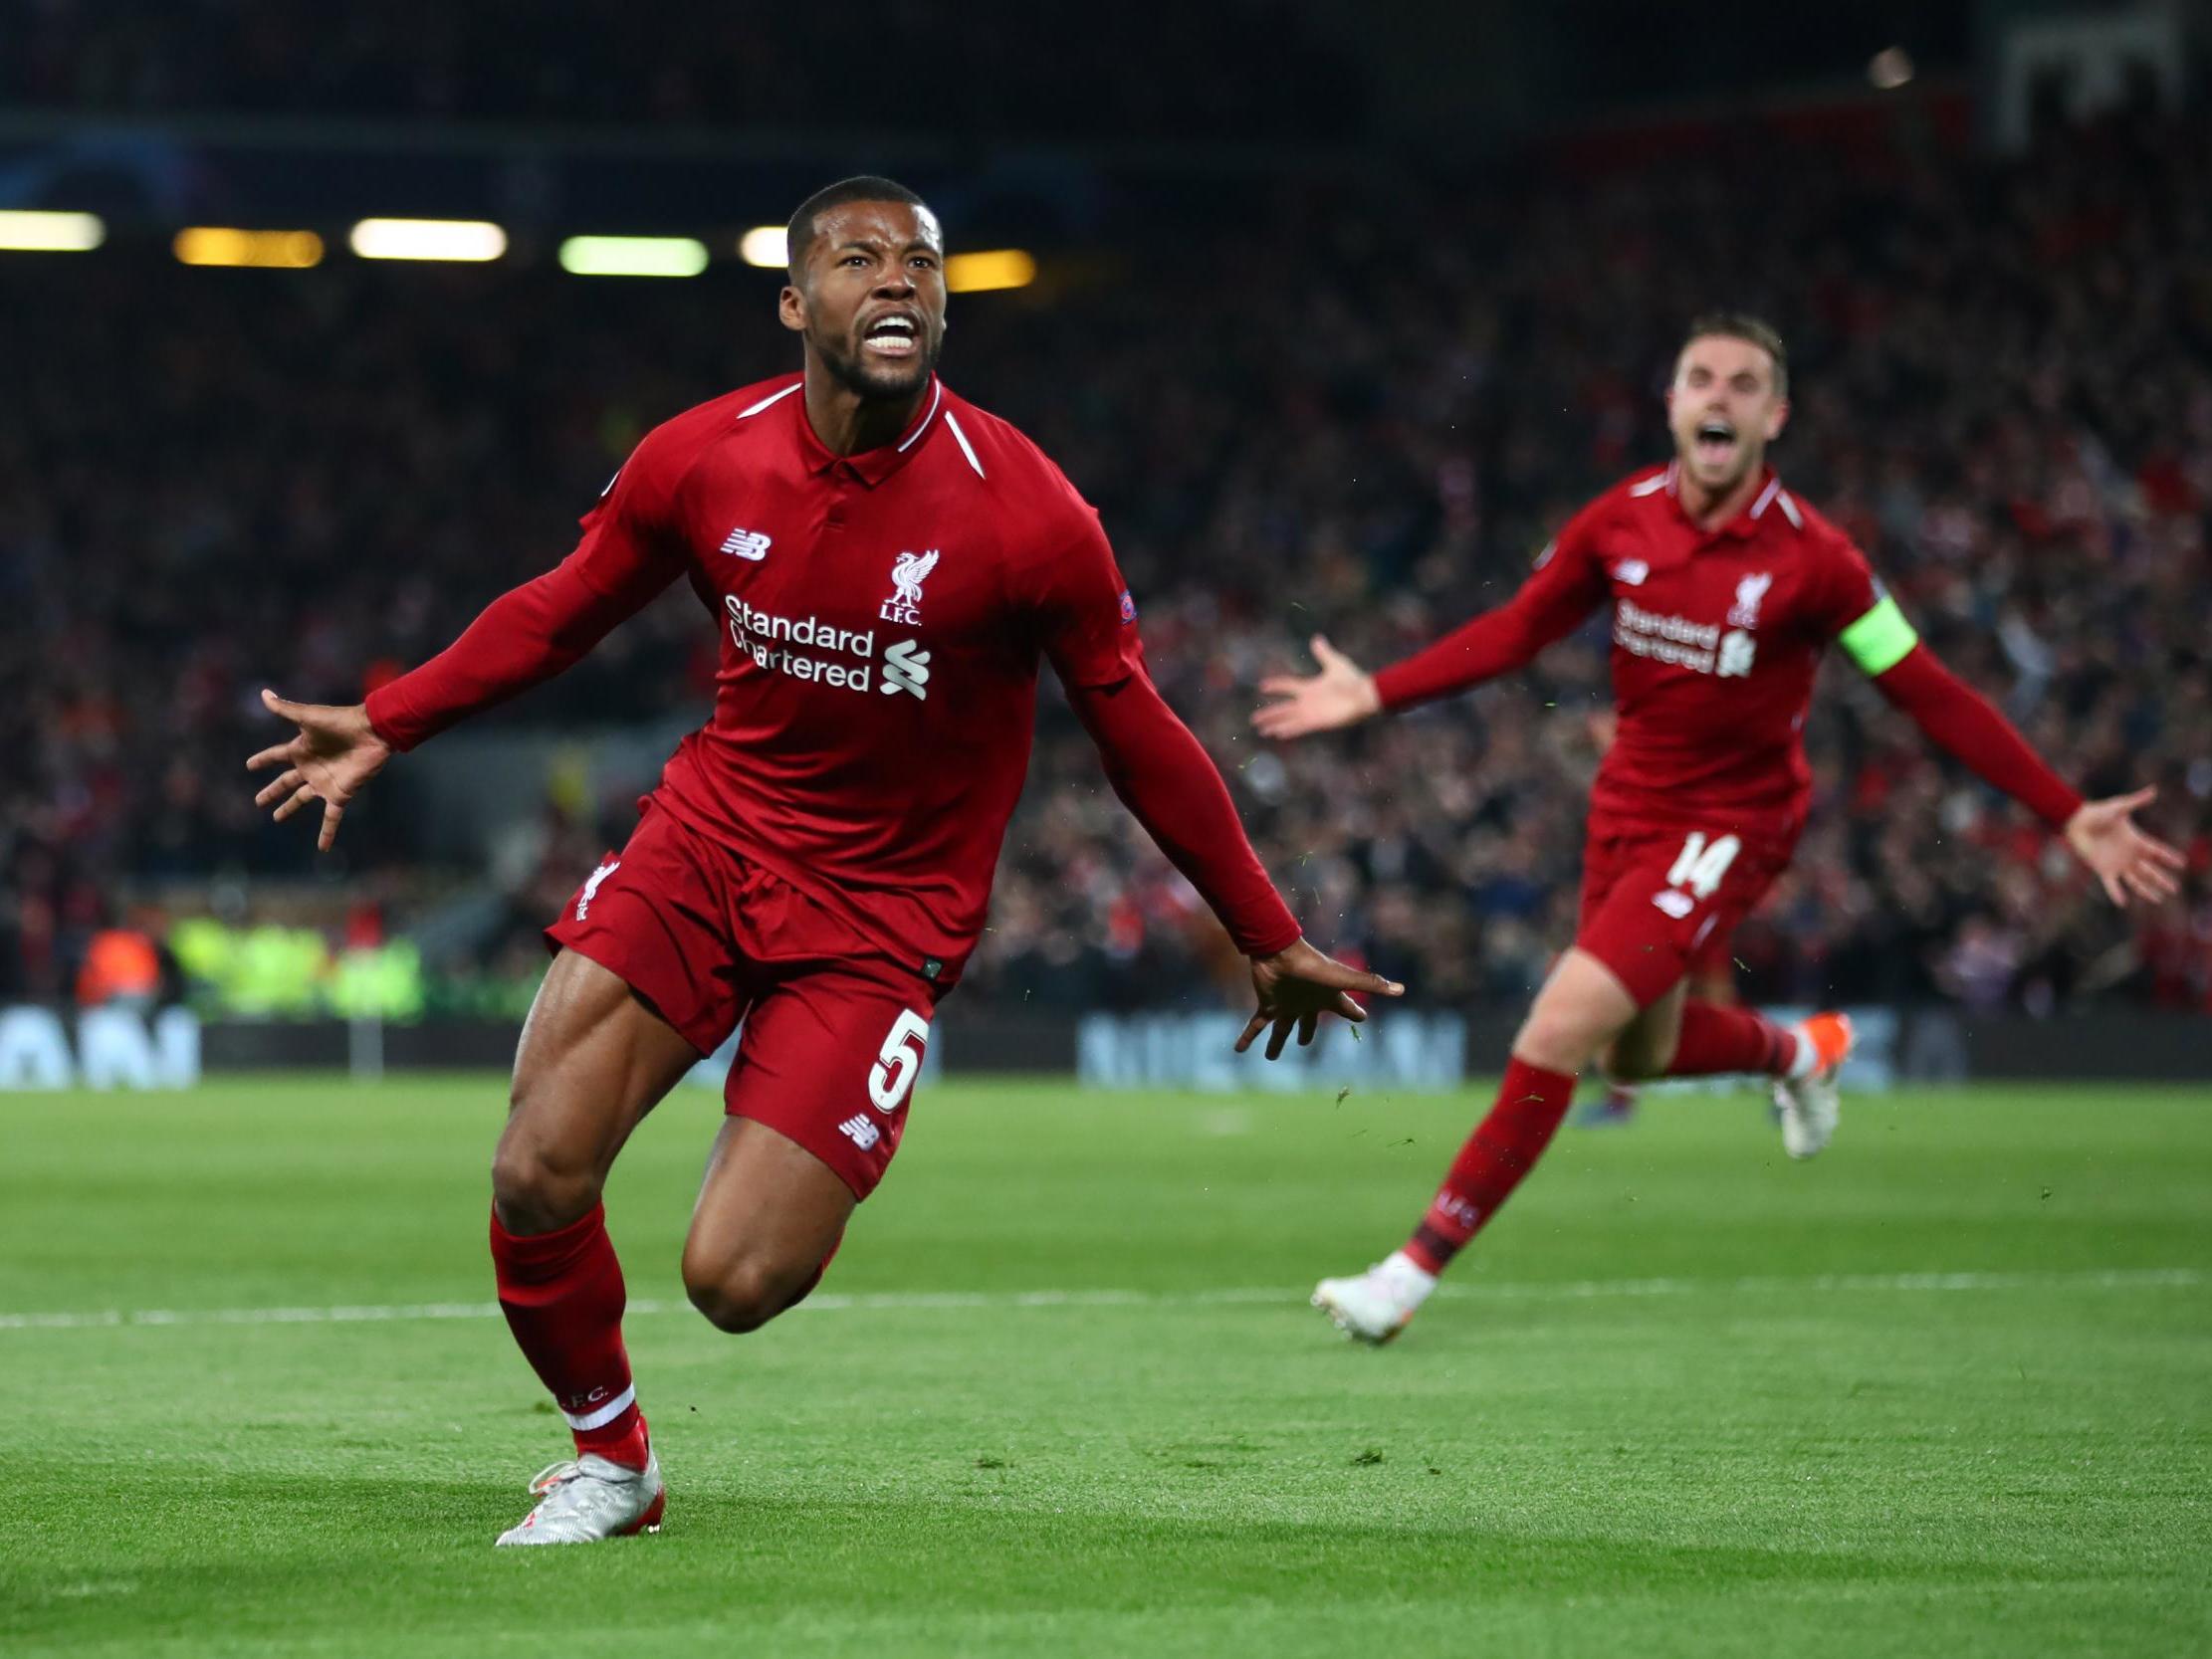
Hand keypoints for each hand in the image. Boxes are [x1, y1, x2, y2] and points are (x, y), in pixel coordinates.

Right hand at [246, 689, 391, 851]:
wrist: (372, 732)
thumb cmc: (340, 722)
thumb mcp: (309, 716)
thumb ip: (285, 709)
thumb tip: (263, 693)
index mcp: (301, 749)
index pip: (275, 757)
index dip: (263, 760)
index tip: (249, 765)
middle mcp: (310, 768)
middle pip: (285, 783)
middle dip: (272, 791)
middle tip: (258, 802)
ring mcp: (324, 782)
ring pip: (301, 799)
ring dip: (289, 809)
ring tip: (276, 818)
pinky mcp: (340, 794)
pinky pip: (331, 817)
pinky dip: (327, 832)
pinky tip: (322, 848)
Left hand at [1236, 937, 1405, 1060]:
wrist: (1280, 953)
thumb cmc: (1314, 967)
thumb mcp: (1345, 980)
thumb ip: (1372, 985)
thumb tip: (1402, 989)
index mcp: (1326, 998)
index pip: (1345, 1009)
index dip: (1354, 1014)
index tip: (1362, 1018)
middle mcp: (1305, 1003)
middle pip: (1308, 1022)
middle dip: (1307, 1033)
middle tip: (1304, 1044)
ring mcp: (1285, 1005)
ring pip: (1281, 1029)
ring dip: (1276, 1043)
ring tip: (1271, 1058)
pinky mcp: (1267, 1006)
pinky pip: (1256, 1026)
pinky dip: (1248, 1038)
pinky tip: (1238, 1051)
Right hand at [1253, 634, 1380, 740]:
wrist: (1364, 695)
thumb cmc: (1352, 680)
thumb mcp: (1335, 664)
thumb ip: (1324, 653)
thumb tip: (1316, 638)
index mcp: (1310, 688)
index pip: (1287, 686)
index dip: (1275, 686)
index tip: (1262, 686)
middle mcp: (1308, 702)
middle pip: (1283, 709)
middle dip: (1269, 714)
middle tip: (1253, 719)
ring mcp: (1311, 713)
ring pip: (1288, 720)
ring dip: (1274, 725)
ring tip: (1261, 731)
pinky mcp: (1318, 722)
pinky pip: (1299, 727)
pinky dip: (1288, 730)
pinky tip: (1277, 734)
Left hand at [2062, 787, 2185, 907]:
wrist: (2077, 821)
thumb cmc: (2098, 812)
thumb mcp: (2120, 807)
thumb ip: (2137, 801)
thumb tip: (2154, 790)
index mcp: (2136, 841)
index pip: (2157, 852)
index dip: (2169, 858)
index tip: (2182, 864)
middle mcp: (2129, 855)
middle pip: (2150, 870)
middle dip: (2162, 880)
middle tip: (2175, 889)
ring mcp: (2117, 864)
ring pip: (2135, 880)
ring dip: (2146, 890)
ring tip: (2158, 899)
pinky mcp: (2103, 869)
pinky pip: (2111, 884)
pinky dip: (2116, 893)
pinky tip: (2122, 903)